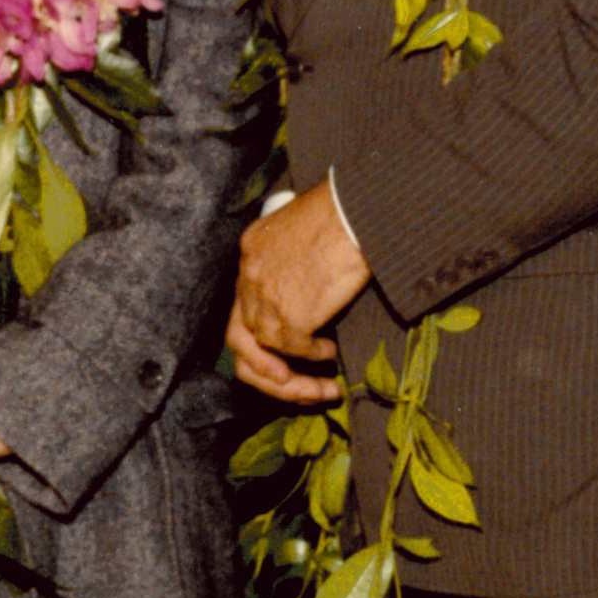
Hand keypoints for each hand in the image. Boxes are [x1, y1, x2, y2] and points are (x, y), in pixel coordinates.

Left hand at [229, 181, 370, 406]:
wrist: (357, 210)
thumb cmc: (345, 214)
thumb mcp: (304, 232)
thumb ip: (293, 261)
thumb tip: (306, 293)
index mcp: (252, 252)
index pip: (244, 307)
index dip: (261, 340)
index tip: (285, 355)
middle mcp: (249, 275)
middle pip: (240, 341)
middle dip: (265, 374)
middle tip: (293, 387)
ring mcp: (265, 296)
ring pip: (265, 353)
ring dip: (295, 376)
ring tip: (323, 381)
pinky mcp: (288, 312)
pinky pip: (293, 350)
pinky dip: (312, 358)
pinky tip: (331, 354)